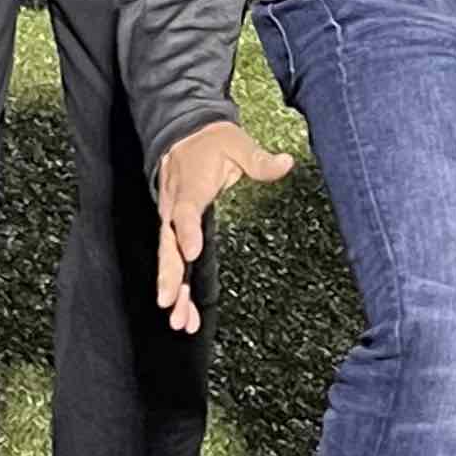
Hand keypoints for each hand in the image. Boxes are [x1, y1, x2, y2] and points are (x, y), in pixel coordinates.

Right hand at [152, 119, 292, 332]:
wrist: (183, 134)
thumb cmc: (214, 142)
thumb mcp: (238, 144)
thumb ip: (259, 160)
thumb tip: (286, 162)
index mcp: (191, 186)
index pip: (186, 210)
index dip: (187, 229)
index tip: (191, 251)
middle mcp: (175, 207)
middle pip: (168, 244)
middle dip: (169, 275)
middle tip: (169, 303)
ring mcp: (171, 221)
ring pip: (168, 259)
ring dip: (173, 290)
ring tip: (179, 322)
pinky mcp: (173, 231)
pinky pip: (173, 261)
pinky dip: (177, 288)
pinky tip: (185, 317)